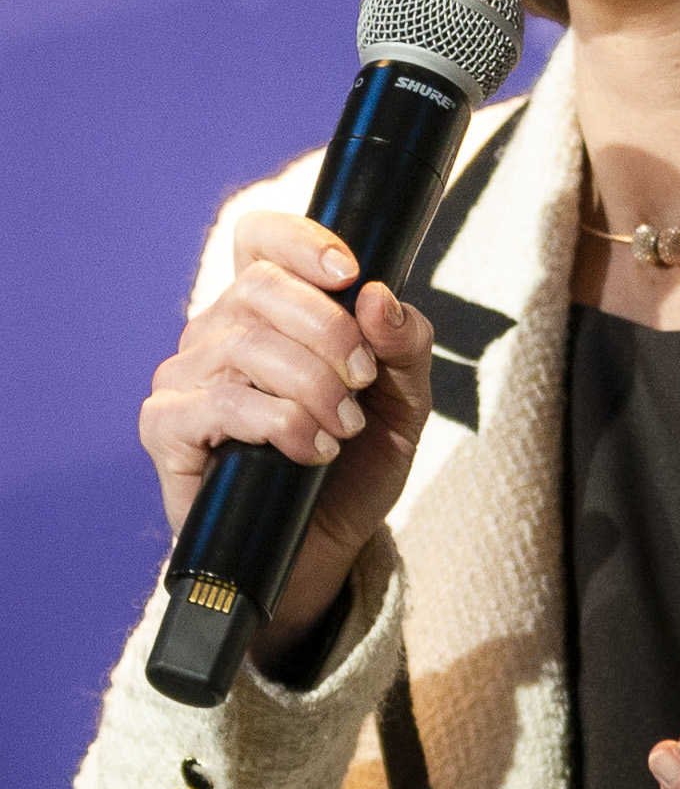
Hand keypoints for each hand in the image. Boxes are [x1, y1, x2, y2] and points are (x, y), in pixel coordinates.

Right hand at [139, 211, 434, 667]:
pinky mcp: (166, 431)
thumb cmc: (356, 463)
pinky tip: (312, 449)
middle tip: (364, 380)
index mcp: (268, 307)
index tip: (350, 271)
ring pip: (243, 345)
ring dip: (312, 384)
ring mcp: (185, 379)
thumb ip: (403, 343)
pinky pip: (217, 405)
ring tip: (345, 425)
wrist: (325, 550)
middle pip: (260, 288)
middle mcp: (217, 331)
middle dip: (328, 330)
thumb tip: (379, 296)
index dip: (300, 240)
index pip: (260, 237)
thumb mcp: (403, 399)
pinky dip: (279, 422)